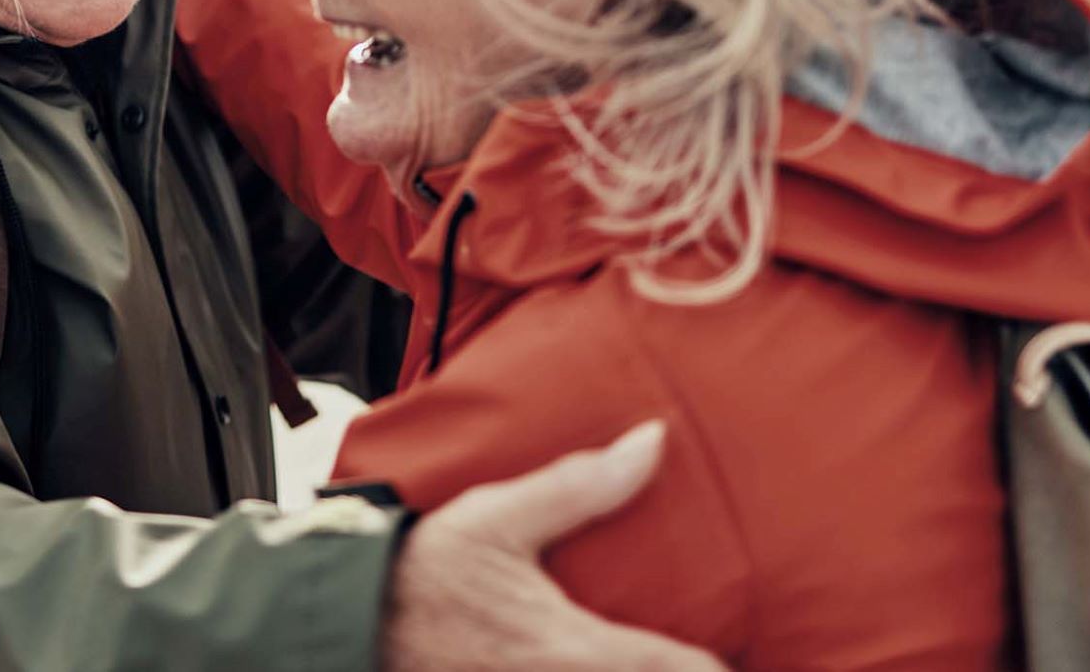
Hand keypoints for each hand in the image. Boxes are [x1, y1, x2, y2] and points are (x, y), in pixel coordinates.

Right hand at [381, 420, 724, 670]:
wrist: (354, 618)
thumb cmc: (428, 568)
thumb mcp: (497, 516)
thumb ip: (579, 486)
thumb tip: (652, 441)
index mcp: (575, 650)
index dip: (719, 669)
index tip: (735, 651)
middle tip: (712, 654)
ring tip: (665, 658)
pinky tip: (598, 661)